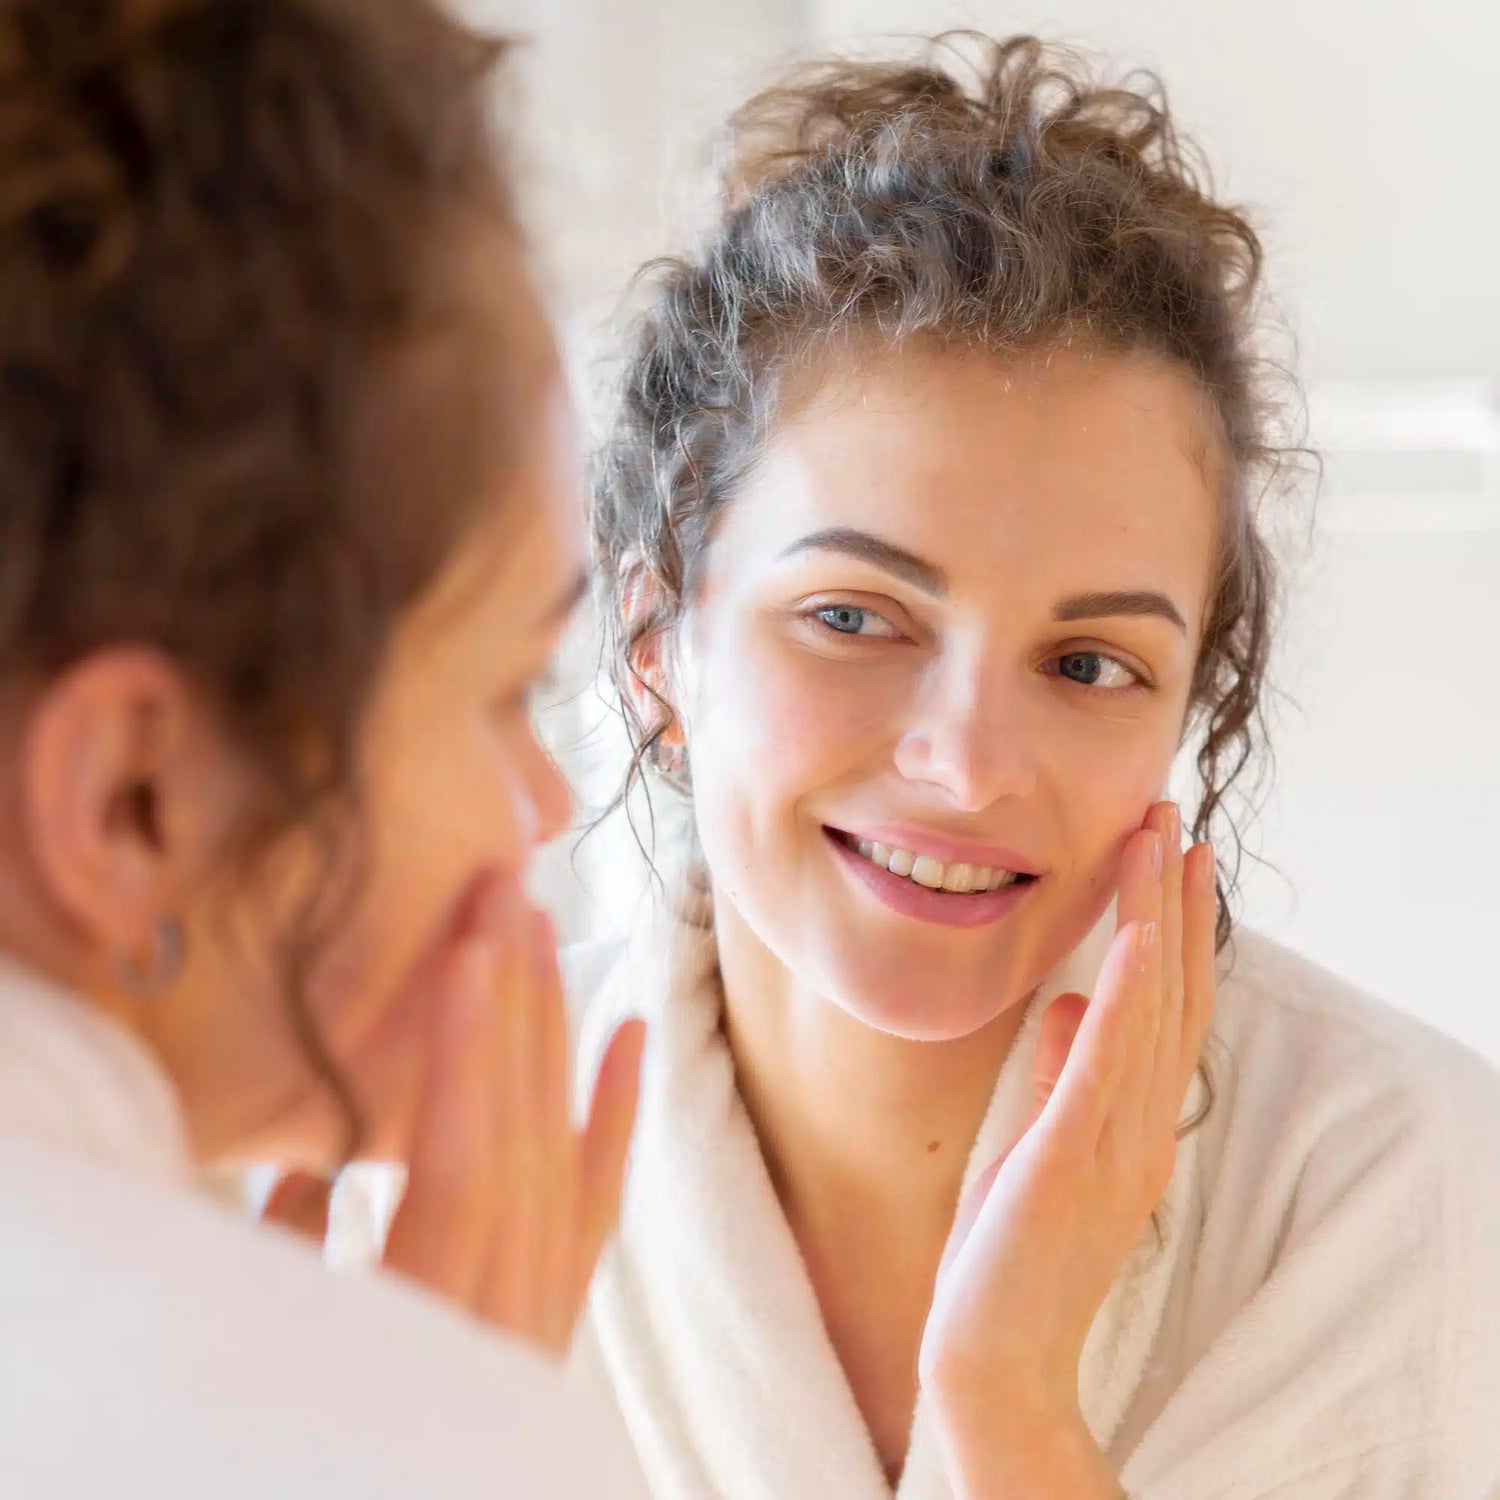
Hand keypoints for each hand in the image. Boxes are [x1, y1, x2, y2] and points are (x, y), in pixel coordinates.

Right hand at [265, 872, 645, 1358]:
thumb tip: (305, 1171)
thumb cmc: (329, 1430)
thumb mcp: (287, 1356)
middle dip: (513, 1002)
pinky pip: (594, 1209)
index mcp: (431, 1325)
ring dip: (551, 1035)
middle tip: (509, 886)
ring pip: (557, 1156)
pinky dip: (613, 1118)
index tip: (473, 935)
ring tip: (551, 929)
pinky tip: (633, 1034)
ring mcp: (536, 1318)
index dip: (468, 1043)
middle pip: (519, 1134)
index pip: (463, 1158)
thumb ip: (297, 1270)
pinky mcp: (551, 1321)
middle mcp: (500, 1317)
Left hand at [919, 801, 1215, 1496]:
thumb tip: (1067, 999)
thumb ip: (1058, 1075)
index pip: (1165, 1008)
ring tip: (1159, 841)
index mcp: (1133, 1122)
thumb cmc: (1009, 1257)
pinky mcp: (1072, 1161)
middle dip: (1173, 901)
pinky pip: (1107, 1068)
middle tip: (1173, 816)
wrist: (992, 1361)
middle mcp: (1142, 1126)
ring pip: (1149, 1011)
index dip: (1174, 929)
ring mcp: (1115, 1144)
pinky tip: (1135, 942)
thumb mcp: (1035, 1146)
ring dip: (1155, 921)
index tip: (1172, 856)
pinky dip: (1125, 1001)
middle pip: (1170, 993)